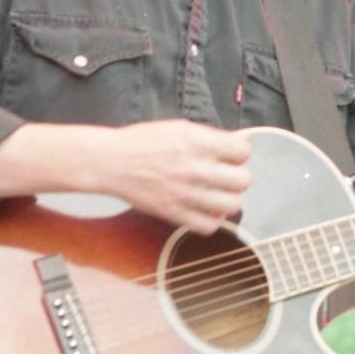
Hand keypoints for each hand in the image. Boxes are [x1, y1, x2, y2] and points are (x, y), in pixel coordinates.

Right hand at [104, 119, 251, 232]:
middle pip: (242, 180)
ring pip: (232, 205)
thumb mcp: (180, 127)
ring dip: (229, 199)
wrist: (112, 162)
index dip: (240, 153)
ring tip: (218, 194)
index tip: (232, 155)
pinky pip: (208, 226)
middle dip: (237, 176)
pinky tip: (207, 210)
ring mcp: (186, 194)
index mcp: (197, 143)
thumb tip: (240, 142)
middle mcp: (195, 169)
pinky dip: (213, 220)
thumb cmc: (143, 141)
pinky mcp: (174, 214)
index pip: (242, 152)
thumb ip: (211, 137)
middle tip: (226, 175)